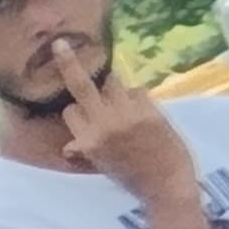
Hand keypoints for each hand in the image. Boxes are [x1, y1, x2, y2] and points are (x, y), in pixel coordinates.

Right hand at [46, 35, 198, 206]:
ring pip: (113, 83)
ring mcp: (127, 116)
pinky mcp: (149, 111)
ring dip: (116, 89)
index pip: (71, 110)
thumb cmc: (134, 179)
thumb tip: (68, 148)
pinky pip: (138, 91)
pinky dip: (139, 99)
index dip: (77, 108)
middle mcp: (104, 125)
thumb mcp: (103, 166)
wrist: (167, 185)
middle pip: (82, 85)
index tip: (82, 110)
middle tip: (60, 43)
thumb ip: (86, 151)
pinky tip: (145, 113)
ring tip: (124, 102)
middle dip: (69, 63)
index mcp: (89, 142)